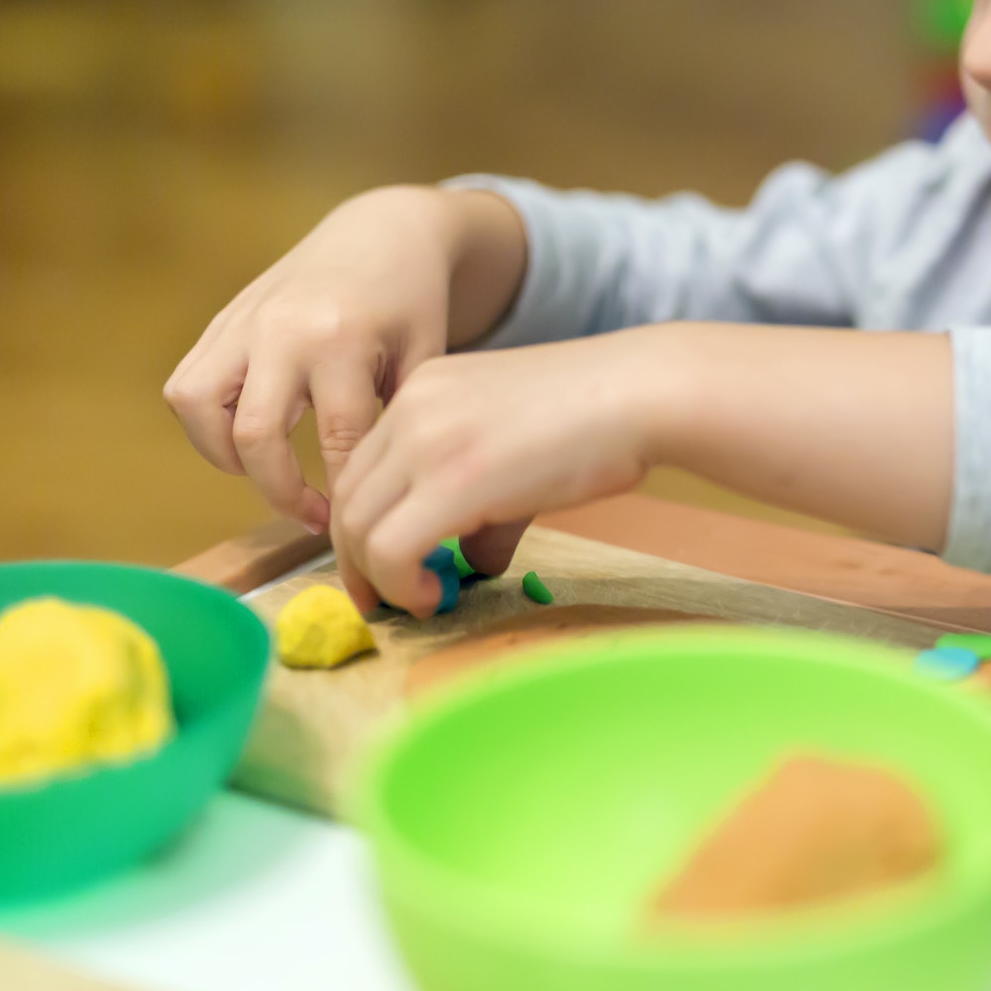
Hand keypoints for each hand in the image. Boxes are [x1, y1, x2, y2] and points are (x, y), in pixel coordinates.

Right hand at [163, 186, 524, 532]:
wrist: (381, 233)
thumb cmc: (413, 304)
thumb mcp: (426, 359)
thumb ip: (401, 422)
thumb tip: (382, 502)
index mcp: (342, 339)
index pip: (336, 442)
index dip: (345, 495)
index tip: (356, 525)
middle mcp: (282, 330)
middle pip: (255, 436)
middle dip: (281, 492)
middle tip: (314, 516)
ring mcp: (243, 322)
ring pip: (197, 408)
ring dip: (225, 456)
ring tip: (268, 475)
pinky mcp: (222, 322)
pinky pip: (186, 385)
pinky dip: (206, 425)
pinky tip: (249, 441)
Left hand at [329, 322, 955, 615]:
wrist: (643, 394)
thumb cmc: (602, 420)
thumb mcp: (522, 449)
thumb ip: (486, 503)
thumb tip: (473, 560)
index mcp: (424, 388)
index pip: (364, 467)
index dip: (364, 526)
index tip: (382, 569)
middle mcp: (411, 408)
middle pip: (348, 500)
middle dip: (357, 561)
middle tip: (384, 601)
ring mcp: (425, 441)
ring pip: (358, 528)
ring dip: (378, 579)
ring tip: (418, 602)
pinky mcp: (450, 481)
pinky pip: (389, 548)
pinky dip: (399, 584)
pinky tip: (434, 598)